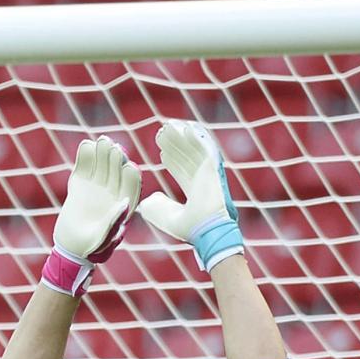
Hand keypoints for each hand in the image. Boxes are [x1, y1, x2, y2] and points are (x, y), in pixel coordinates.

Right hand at [42, 135, 141, 297]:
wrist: (70, 247)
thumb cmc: (90, 247)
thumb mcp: (102, 238)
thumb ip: (113, 222)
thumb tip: (125, 203)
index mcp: (123, 203)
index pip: (131, 185)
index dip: (130, 175)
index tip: (129, 166)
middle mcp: (112, 191)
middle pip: (116, 171)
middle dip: (115, 159)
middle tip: (112, 147)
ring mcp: (96, 186)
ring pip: (101, 165)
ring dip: (101, 153)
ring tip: (99, 142)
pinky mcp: (80, 184)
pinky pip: (84, 167)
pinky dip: (85, 157)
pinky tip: (86, 146)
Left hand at [138, 119, 243, 271]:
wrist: (207, 232)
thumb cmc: (190, 229)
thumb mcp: (165, 217)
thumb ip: (155, 208)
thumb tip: (145, 202)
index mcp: (195, 191)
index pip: (182, 171)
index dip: (172, 160)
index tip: (161, 151)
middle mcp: (203, 180)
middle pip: (187, 157)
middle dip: (174, 144)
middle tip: (161, 133)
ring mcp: (210, 173)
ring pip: (194, 150)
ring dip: (182, 138)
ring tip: (168, 127)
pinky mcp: (214, 168)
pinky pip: (206, 148)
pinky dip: (197, 138)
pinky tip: (186, 128)